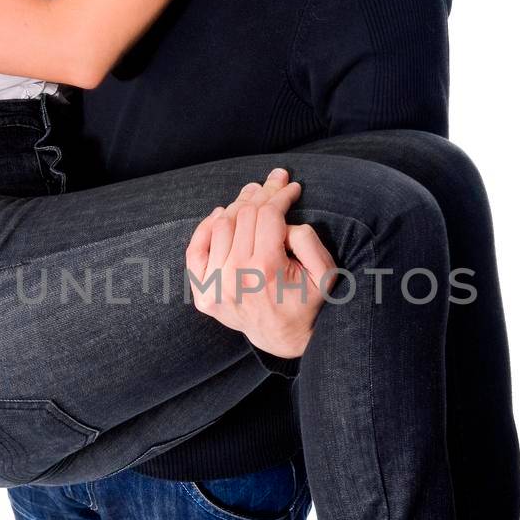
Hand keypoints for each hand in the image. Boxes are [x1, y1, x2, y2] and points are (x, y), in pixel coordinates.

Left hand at [185, 167, 336, 359]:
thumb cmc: (307, 302)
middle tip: (273, 181)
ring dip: (238, 206)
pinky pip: (195, 250)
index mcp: (267, 270)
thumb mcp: (324, 273)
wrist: (284, 338)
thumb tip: (281, 220)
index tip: (290, 186)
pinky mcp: (203, 293)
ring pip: (221, 225)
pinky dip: (205, 228)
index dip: (280, 194)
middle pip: (245, 215)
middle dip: (262, 193)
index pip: (268, 214)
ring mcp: (215, 287)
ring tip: (253, 197)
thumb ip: (307, 240)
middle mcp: (236, 277)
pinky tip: (221, 215)